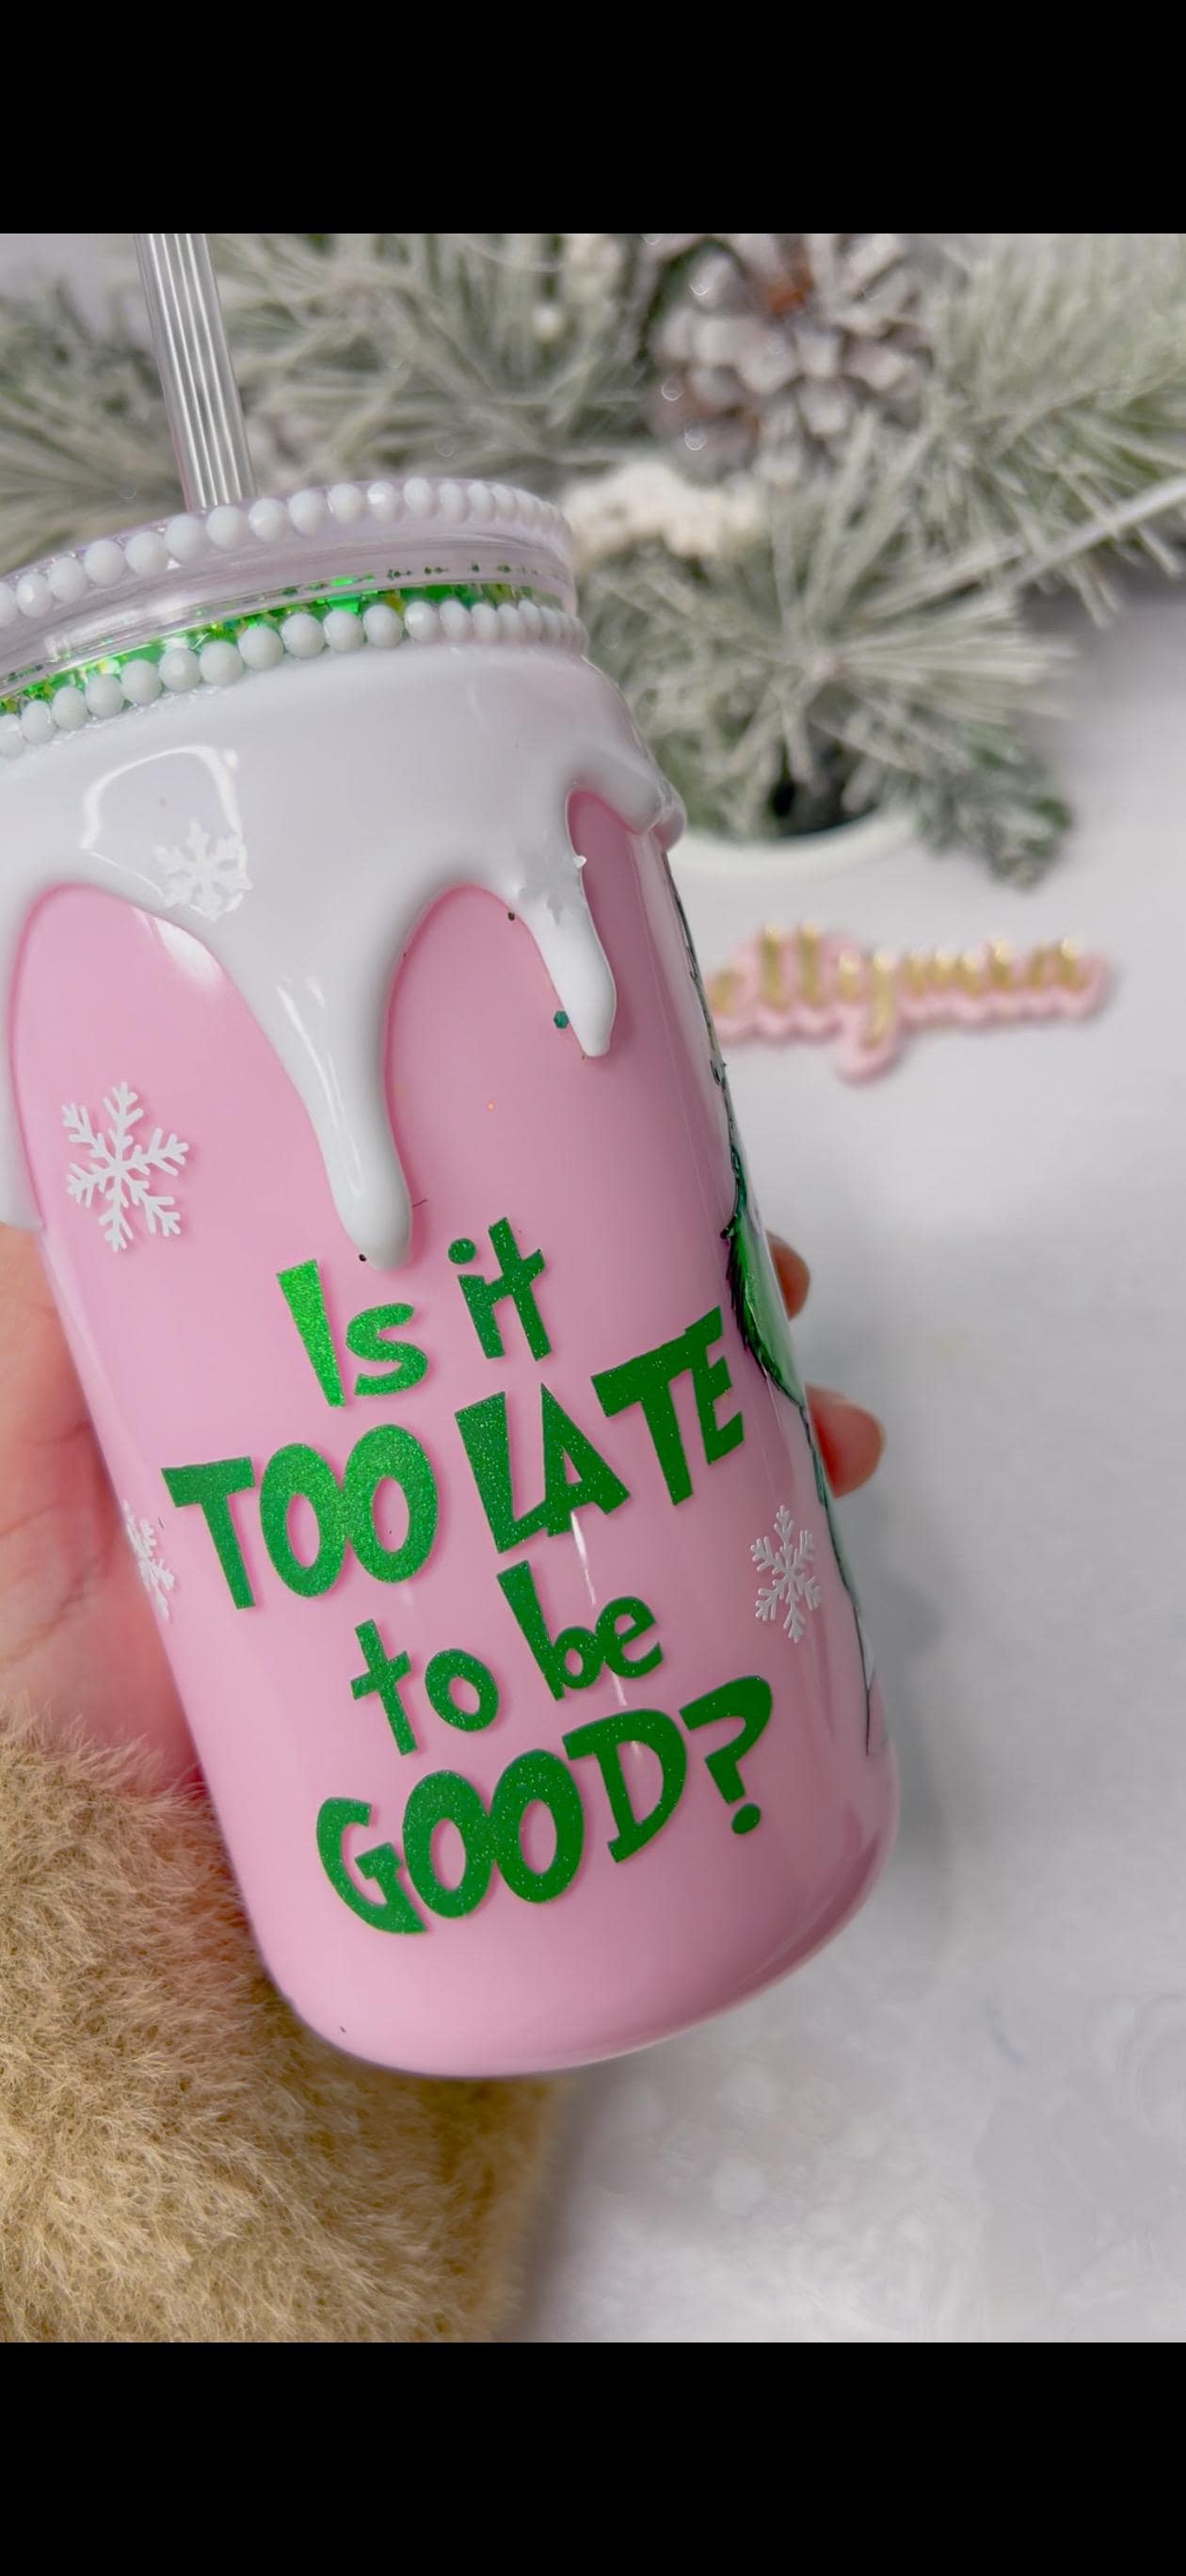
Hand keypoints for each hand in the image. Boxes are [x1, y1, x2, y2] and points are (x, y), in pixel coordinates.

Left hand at [0, 1225, 883, 1780]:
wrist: (64, 1879)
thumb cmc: (20, 1652)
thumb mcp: (16, 1444)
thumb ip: (49, 1318)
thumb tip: (119, 1156)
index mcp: (323, 1410)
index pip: (476, 1286)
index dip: (579, 1221)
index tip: (665, 1182)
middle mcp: (412, 1492)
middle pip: (585, 1381)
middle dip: (705, 1327)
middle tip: (779, 1299)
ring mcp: (465, 1605)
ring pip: (641, 1502)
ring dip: (758, 1451)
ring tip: (832, 1440)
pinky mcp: (505, 1718)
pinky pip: (644, 1651)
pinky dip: (744, 1610)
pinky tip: (801, 1580)